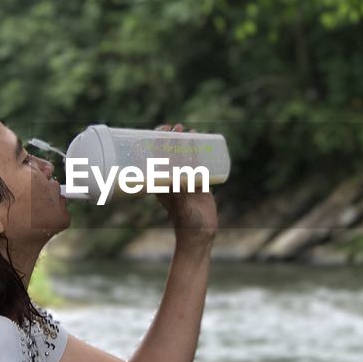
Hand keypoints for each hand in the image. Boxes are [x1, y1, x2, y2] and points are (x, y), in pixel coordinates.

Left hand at [154, 123, 218, 245]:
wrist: (201, 234)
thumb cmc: (186, 223)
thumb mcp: (180, 207)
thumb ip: (178, 194)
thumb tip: (175, 178)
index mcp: (162, 183)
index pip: (156, 157)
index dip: (157, 142)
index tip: (163, 131)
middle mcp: (173, 179)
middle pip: (170, 153)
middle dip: (174, 138)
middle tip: (179, 127)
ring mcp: (186, 180)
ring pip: (185, 156)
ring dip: (187, 143)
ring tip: (193, 131)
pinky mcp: (200, 183)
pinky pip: (200, 164)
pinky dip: (201, 153)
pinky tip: (205, 144)